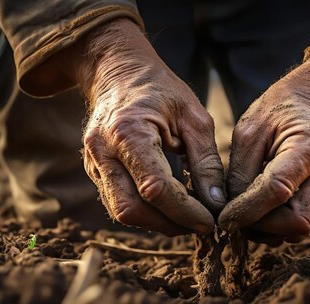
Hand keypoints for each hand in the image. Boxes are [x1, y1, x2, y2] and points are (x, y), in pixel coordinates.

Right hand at [71, 19, 225, 234]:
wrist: (118, 71)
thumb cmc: (160, 89)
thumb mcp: (194, 117)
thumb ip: (206, 161)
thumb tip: (216, 204)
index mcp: (128, 133)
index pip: (155, 189)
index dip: (185, 211)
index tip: (211, 220)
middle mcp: (103, 152)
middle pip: (132, 209)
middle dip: (170, 224)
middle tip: (202, 225)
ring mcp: (94, 163)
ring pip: (122, 211)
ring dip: (157, 222)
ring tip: (189, 218)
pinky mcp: (95, 171)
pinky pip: (118, 202)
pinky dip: (146, 212)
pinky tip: (170, 208)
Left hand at [219, 54, 309, 244]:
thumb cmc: (281, 108)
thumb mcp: (249, 130)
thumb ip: (239, 173)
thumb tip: (230, 213)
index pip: (278, 190)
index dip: (248, 211)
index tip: (224, 219)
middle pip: (300, 221)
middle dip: (264, 227)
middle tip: (237, 218)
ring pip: (305, 228)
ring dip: (273, 229)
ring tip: (249, 214)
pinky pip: (308, 221)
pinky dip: (283, 224)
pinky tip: (265, 210)